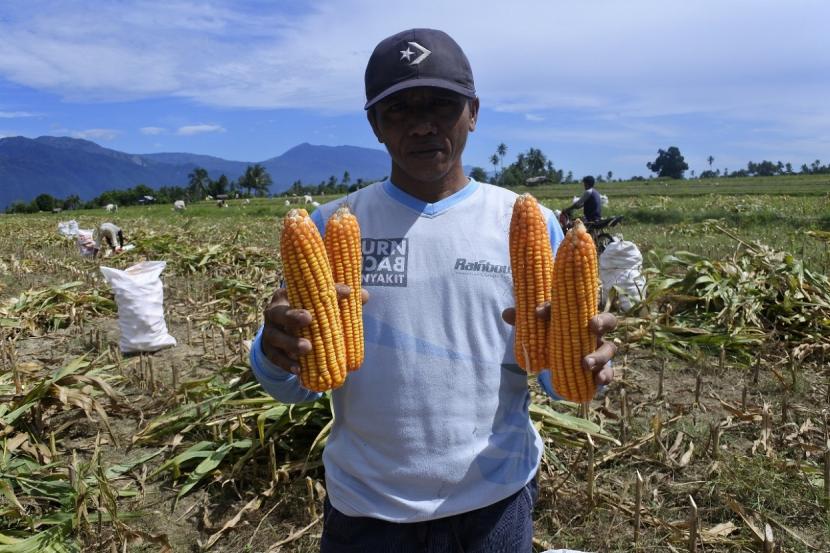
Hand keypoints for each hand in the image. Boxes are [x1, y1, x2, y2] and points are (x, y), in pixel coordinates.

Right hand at [261, 284, 368, 374]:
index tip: (339, 294)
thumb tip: (365, 296)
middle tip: (308, 318)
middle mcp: (274, 313)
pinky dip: (287, 364)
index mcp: (286, 295)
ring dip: (291, 343)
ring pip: (276, 337)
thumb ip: (339, 299)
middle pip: (279, 313)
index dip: (315, 291)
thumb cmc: (304, 314)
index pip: (298, 290)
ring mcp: (269, 333)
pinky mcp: (269, 351)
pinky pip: (276, 358)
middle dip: (292, 316)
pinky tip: (299, 369)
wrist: (280, 335)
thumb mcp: (318, 304)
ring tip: (307, 347)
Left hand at [501, 303, 617, 385]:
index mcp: (579, 314)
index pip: (576, 303)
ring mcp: (599, 350)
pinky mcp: (600, 370)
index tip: (539, 312)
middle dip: (602, 321)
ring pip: (609, 349)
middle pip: (608, 321)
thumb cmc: (549, 335)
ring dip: (599, 355)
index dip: (558, 306)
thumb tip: (506, 314)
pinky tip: (597, 380)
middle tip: (591, 325)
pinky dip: (604, 376)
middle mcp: (594, 331)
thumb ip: (523, 320)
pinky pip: (608, 373)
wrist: (555, 360)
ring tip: (585, 363)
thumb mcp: (535, 327)